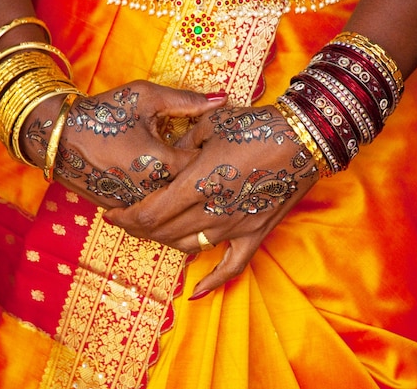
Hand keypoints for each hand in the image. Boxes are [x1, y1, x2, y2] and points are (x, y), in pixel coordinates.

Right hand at [21, 80, 225, 207]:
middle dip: (199, 177)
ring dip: (179, 193)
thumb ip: (187, 102)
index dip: (211, 155)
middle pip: (190, 191)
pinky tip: (158, 186)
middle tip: (201, 160)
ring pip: (170, 207)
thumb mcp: (146, 98)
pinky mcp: (121, 211)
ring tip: (178, 173)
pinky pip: (149, 214)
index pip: (204, 166)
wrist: (56, 135)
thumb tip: (222, 99)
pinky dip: (158, 203)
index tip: (210, 143)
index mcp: (163, 164)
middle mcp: (151, 191)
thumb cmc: (103, 112)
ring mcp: (134, 205)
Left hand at [105, 105, 319, 297]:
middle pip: (163, 233)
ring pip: (189, 247)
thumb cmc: (258, 125)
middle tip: (127, 220)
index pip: (150, 214)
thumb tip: (169, 156)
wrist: (305, 138)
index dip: (125, 218)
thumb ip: (184, 143)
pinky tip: (196, 293)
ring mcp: (236, 226)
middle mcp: (213, 210)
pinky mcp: (256, 234)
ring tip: (154, 233)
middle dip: (139, 229)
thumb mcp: (213, 124)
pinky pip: (232, 267)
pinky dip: (212, 282)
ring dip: (165, 242)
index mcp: (199, 182)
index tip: (111, 213)